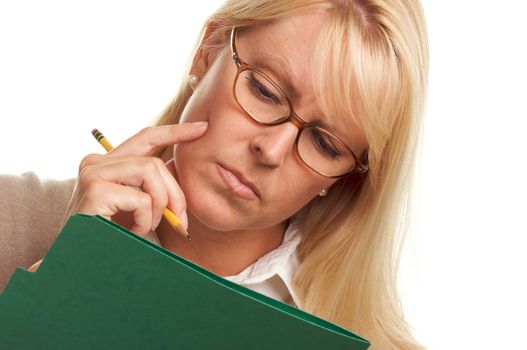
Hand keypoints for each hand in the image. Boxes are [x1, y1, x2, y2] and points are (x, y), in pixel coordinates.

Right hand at [65, 122, 207, 234]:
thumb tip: (182, 168)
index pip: (146, 138)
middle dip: (175, 194)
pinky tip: (132, 233)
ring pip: (150, 171)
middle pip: (155, 162)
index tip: (202, 128)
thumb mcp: (141, 208)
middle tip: (180, 222)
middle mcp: (96, 162)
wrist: (85, 269)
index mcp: (108, 164)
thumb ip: (156, 186)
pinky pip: (141, 198)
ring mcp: (92, 173)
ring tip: (146, 227)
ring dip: (158, 207)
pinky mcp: (94, 190)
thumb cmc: (116, 240)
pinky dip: (145, 220)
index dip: (176, 132)